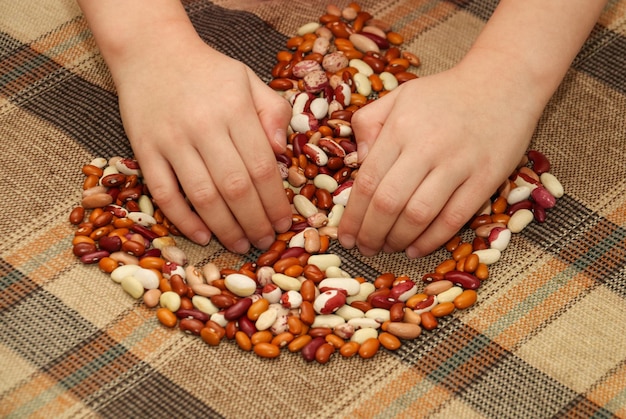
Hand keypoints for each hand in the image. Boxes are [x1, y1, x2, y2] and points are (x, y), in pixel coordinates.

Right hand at [113, 31, 291, 252]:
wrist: (151, 51)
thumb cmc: (208, 71)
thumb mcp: (249, 80)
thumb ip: (273, 113)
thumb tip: (284, 154)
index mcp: (235, 109)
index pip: (262, 167)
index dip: (275, 201)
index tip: (284, 223)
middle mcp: (204, 126)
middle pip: (236, 187)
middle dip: (255, 222)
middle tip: (265, 242)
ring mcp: (170, 140)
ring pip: (202, 196)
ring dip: (225, 228)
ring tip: (241, 245)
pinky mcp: (143, 149)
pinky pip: (163, 192)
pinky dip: (182, 219)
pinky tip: (202, 235)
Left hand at [338, 57, 541, 257]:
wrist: (504, 81)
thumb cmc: (445, 94)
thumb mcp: (398, 96)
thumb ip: (368, 123)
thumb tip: (358, 161)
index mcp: (400, 127)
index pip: (367, 181)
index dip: (353, 216)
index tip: (345, 235)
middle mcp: (426, 146)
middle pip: (388, 203)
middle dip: (371, 233)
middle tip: (365, 248)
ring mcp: (458, 163)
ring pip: (418, 215)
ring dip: (397, 240)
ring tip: (388, 248)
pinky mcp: (486, 177)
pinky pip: (453, 218)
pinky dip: (431, 240)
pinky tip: (416, 249)